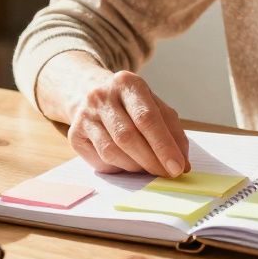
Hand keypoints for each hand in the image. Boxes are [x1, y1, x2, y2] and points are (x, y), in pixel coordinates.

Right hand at [67, 70, 190, 177]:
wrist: (87, 91)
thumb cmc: (129, 103)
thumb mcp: (153, 105)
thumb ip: (172, 130)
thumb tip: (183, 163)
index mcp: (127, 83)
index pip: (147, 118)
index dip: (164, 146)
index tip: (177, 167)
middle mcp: (102, 96)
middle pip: (128, 137)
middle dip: (151, 161)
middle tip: (166, 174)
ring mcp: (85, 115)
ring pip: (112, 151)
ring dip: (135, 166)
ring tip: (147, 168)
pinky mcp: (74, 134)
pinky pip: (99, 160)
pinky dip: (118, 168)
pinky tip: (126, 162)